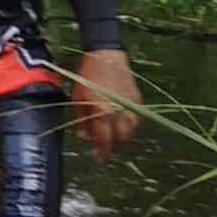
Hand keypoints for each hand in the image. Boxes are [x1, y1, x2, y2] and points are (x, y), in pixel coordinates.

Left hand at [73, 48, 142, 162]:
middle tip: (105, 148)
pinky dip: (130, 126)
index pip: (105, 138)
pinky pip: (137, 119)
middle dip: (113, 146)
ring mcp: (131, 106)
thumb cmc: (88, 76)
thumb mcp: (77, 97)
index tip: (99, 158)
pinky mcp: (138, 100)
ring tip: (113, 138)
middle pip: (121, 137)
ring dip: (123, 137)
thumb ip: (82, 119)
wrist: (106, 58)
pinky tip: (122, 126)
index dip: (102, 151)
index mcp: (102, 111)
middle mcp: (119, 111)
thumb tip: (84, 137)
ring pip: (131, 130)